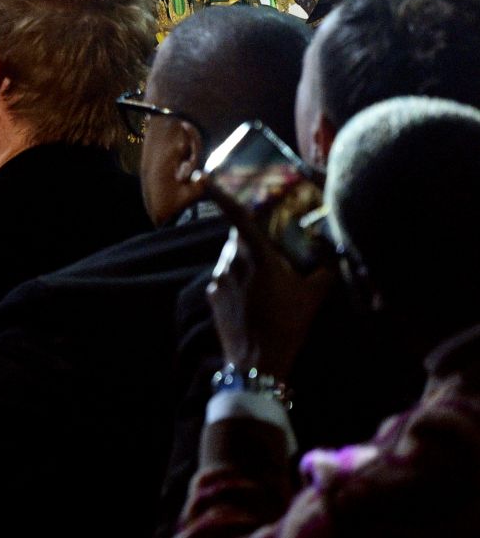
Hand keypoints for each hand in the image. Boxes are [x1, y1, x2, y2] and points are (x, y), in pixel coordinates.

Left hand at [205, 188, 336, 377]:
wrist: (257, 362)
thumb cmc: (288, 324)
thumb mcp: (314, 296)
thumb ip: (325, 269)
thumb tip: (336, 252)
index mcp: (256, 254)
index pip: (235, 215)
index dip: (218, 193)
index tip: (201, 176)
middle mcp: (231, 261)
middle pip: (238, 236)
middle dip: (253, 237)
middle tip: (273, 246)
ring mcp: (218, 278)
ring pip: (231, 256)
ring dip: (246, 260)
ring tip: (267, 279)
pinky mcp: (211, 294)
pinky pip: (225, 276)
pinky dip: (237, 279)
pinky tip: (254, 296)